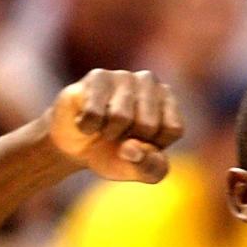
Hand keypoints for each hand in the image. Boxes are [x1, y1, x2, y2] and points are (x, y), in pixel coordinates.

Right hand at [48, 69, 183, 183]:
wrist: (73, 146)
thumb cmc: (114, 154)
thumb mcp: (140, 170)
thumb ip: (151, 168)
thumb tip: (133, 148)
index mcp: (168, 101)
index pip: (173, 130)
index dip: (152, 146)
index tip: (140, 143)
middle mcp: (149, 82)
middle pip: (147, 124)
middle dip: (128, 140)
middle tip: (118, 135)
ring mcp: (123, 76)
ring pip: (120, 116)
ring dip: (107, 132)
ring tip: (104, 126)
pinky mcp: (97, 76)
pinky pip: (94, 113)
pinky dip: (87, 127)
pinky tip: (87, 119)